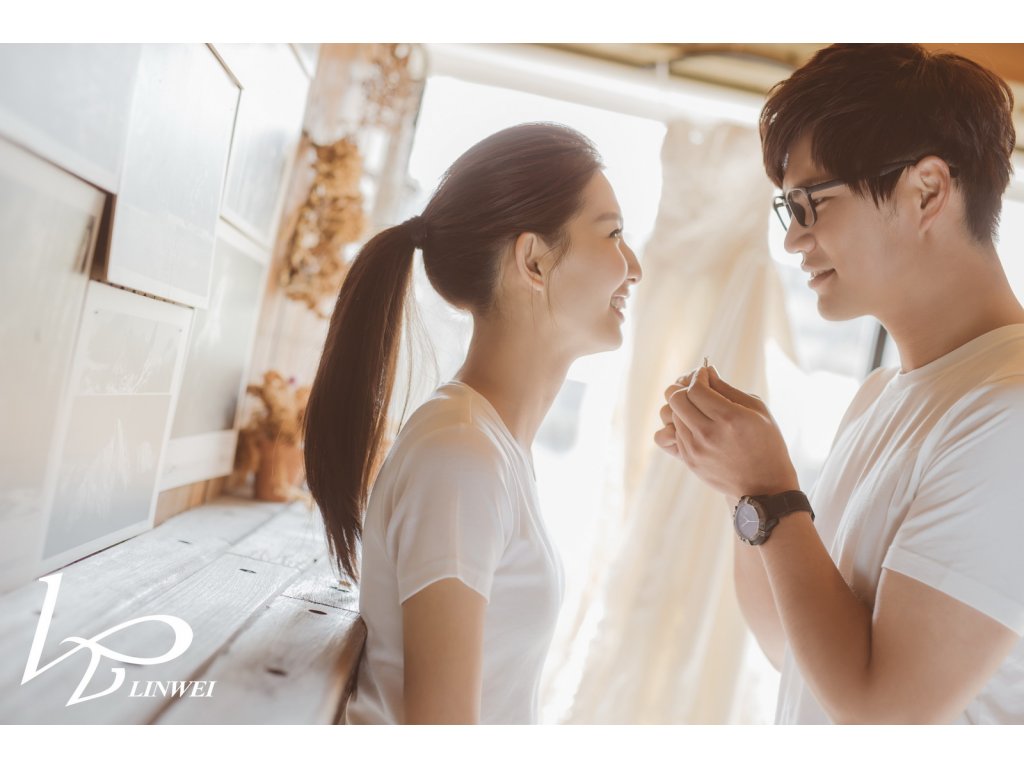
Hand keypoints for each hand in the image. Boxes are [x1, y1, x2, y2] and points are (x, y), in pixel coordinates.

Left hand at [656, 366, 798, 497]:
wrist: (763, 485)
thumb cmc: (766, 443)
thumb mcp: (757, 410)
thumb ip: (728, 389)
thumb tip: (706, 372)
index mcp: (729, 418)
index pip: (695, 388)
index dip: (697, 376)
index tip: (704, 374)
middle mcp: (708, 433)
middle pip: (676, 398)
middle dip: (684, 387)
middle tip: (696, 388)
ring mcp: (695, 449)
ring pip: (670, 415)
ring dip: (682, 406)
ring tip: (698, 408)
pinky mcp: (688, 460)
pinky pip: (670, 434)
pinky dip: (680, 425)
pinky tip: (695, 426)